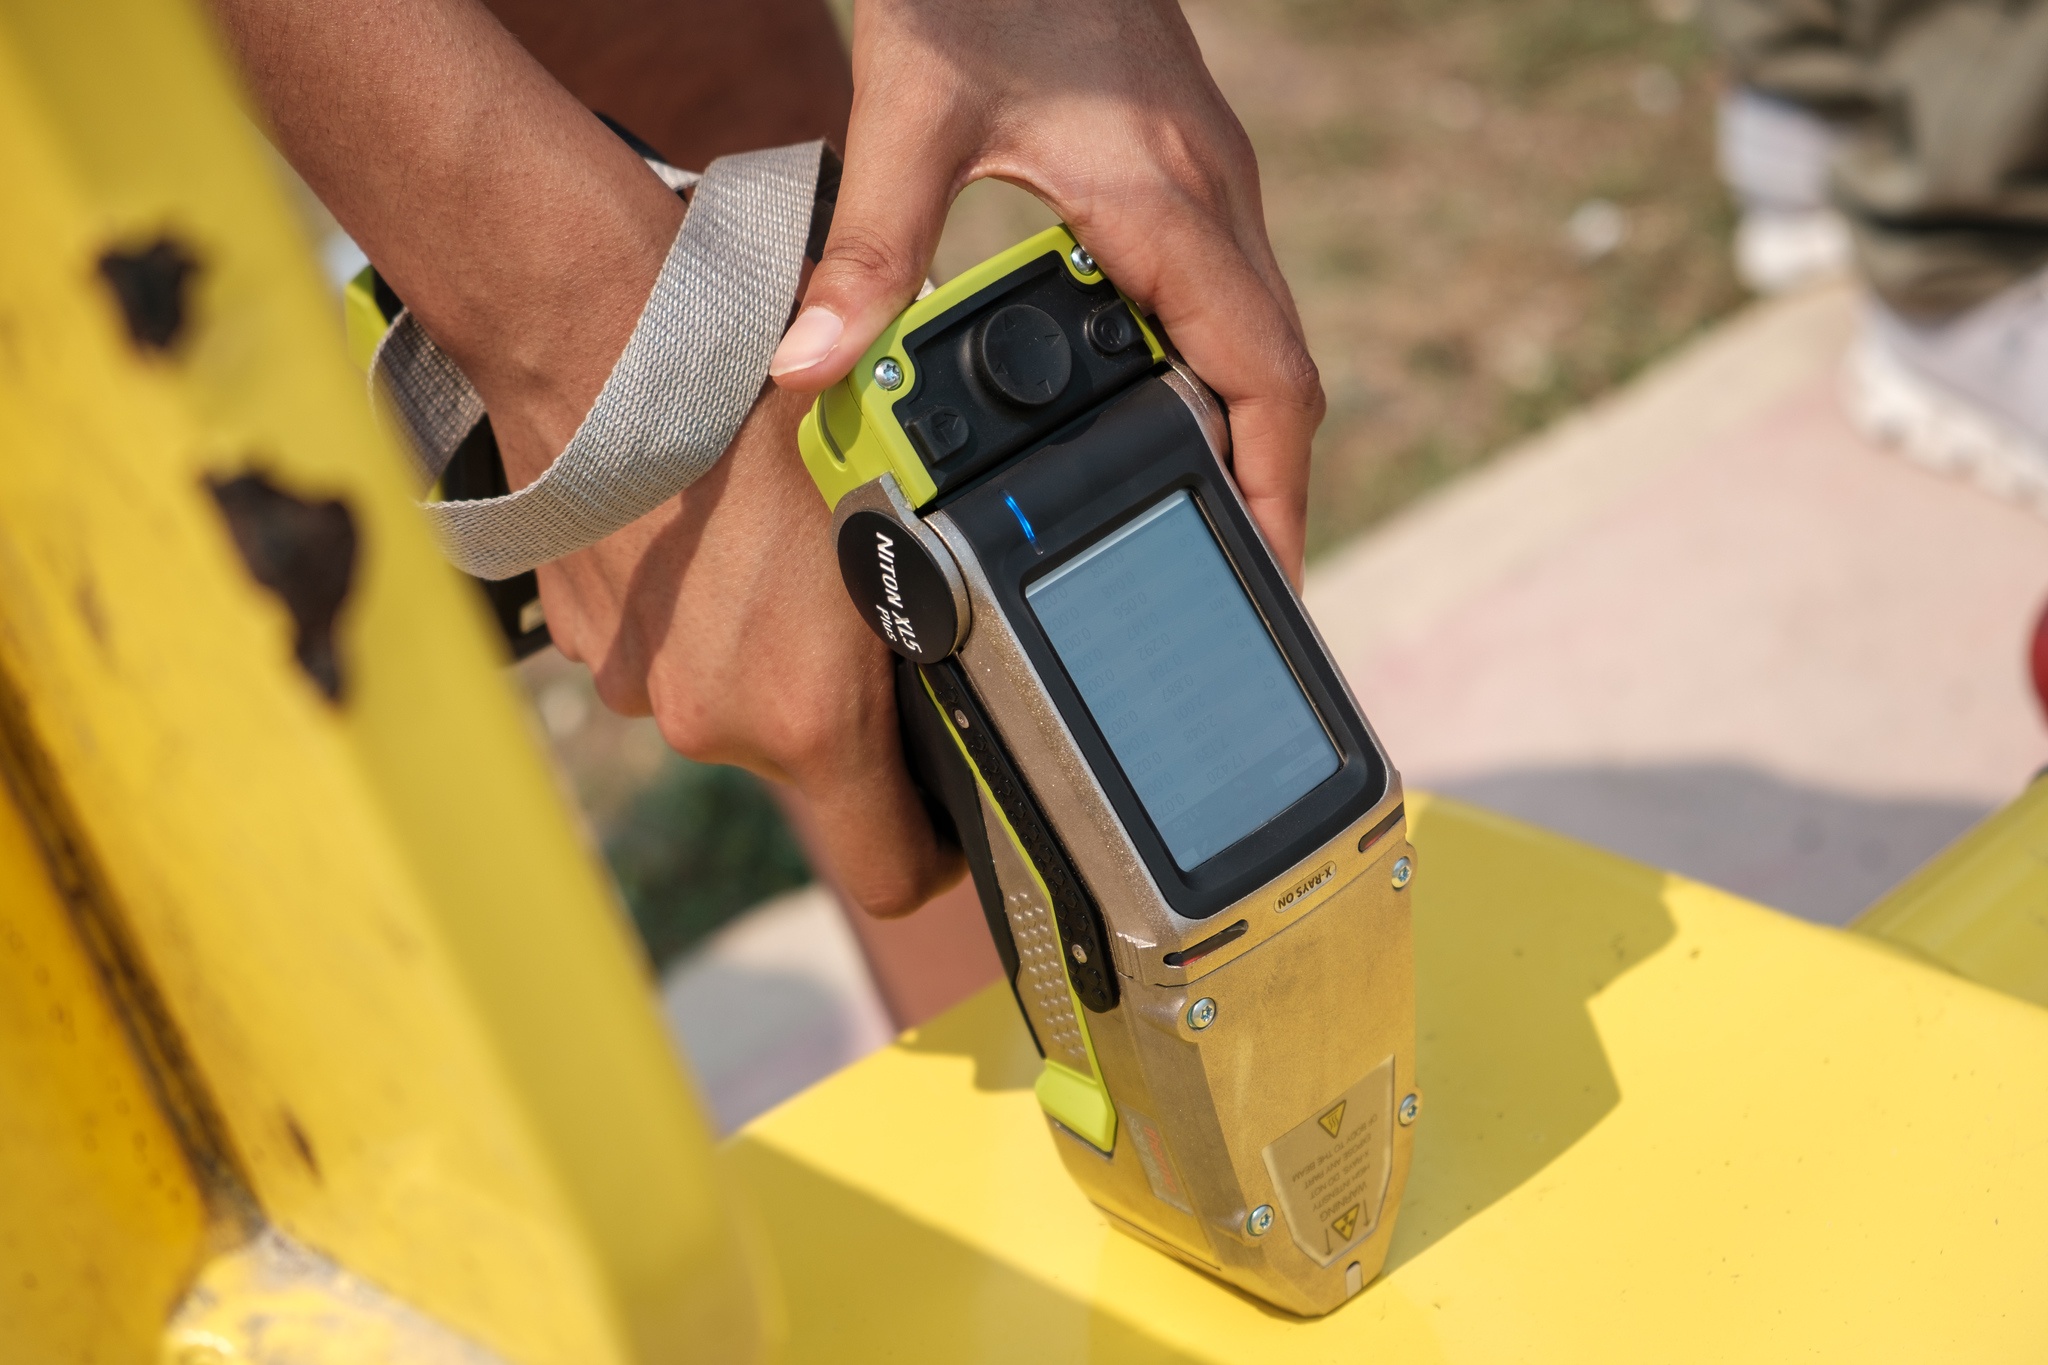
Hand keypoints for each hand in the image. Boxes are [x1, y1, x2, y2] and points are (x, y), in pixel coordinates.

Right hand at [537, 382, 965, 916]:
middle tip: (868, 602)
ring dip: (763, 646)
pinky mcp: (584, 636)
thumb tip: (992, 656)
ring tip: (780, 543)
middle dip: (845, 702)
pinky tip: (709, 527)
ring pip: (732, 697)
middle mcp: (713, 722)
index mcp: (808, 715)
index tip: (956, 807)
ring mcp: (637, 683)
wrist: (603, 332)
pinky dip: (694, 609)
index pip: (892, 877)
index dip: (939, 853)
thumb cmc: (768, 403)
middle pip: (810, 763)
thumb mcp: (907, 502)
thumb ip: (945, 610)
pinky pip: (666, 647)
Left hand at [768, 0, 1323, 583]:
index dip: (1276, 490)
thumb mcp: (911, 112)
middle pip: (1280, 375)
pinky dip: (1206, 371)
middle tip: (1228, 586)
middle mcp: (1213, 198)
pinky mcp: (1182, 169)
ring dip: (1240, 433)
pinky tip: (1149, 409)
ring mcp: (1210, 182)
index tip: (1266, 578)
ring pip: (1257, 335)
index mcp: (1168, 202)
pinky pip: (1222, 295)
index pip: (1266, 377)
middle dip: (1265, 487)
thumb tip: (808, 370)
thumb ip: (869, 250)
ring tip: (1191, 525)